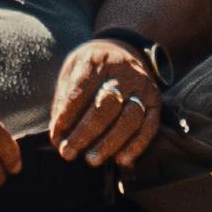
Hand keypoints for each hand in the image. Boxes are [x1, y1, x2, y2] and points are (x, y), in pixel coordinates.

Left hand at [49, 39, 161, 170]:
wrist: (121, 50)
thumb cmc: (90, 68)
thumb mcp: (72, 72)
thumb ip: (64, 100)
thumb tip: (59, 135)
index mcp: (96, 61)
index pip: (81, 90)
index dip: (67, 117)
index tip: (56, 138)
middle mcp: (123, 72)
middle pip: (106, 106)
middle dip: (86, 133)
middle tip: (69, 152)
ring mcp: (142, 86)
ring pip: (129, 118)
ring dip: (110, 143)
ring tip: (92, 160)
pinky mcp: (155, 101)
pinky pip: (150, 126)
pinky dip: (136, 145)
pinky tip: (122, 160)